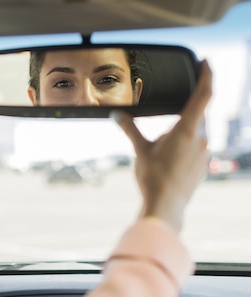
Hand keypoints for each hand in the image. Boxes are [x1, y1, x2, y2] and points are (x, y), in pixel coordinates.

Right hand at [112, 60, 212, 232]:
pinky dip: (185, 145)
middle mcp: (201, 137)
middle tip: (168, 116)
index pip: (204, 93)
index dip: (207, 74)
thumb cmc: (154, 177)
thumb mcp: (140, 150)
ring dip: (182, 130)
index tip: (205, 62)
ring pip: (196, 130)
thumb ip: (130, 129)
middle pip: (198, 113)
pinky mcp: (203, 164)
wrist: (166, 206)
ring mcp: (204, 152)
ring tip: (162, 146)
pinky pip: (196, 146)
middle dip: (184, 111)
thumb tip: (117, 115)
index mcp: (187, 128)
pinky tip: (168, 159)